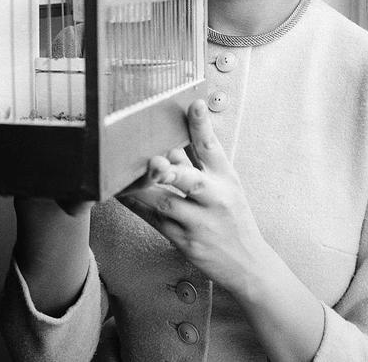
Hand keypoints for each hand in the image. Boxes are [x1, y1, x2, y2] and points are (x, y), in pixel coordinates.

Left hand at [119, 99, 267, 293]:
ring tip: (124, 175)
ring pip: (166, 203)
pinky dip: (136, 205)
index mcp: (226, 179)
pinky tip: (120, 193)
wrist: (246, 263)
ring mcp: (199, 222)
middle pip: (192, 180)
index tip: (195, 104)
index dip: (203, 125)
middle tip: (156, 160)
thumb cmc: (232, 217)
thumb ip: (200, 162)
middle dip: (173, 170)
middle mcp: (214, 198)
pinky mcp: (184, 241)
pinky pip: (154, 221)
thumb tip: (174, 137)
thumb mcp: (226, 185)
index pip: (212, 148)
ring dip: (144, 188)